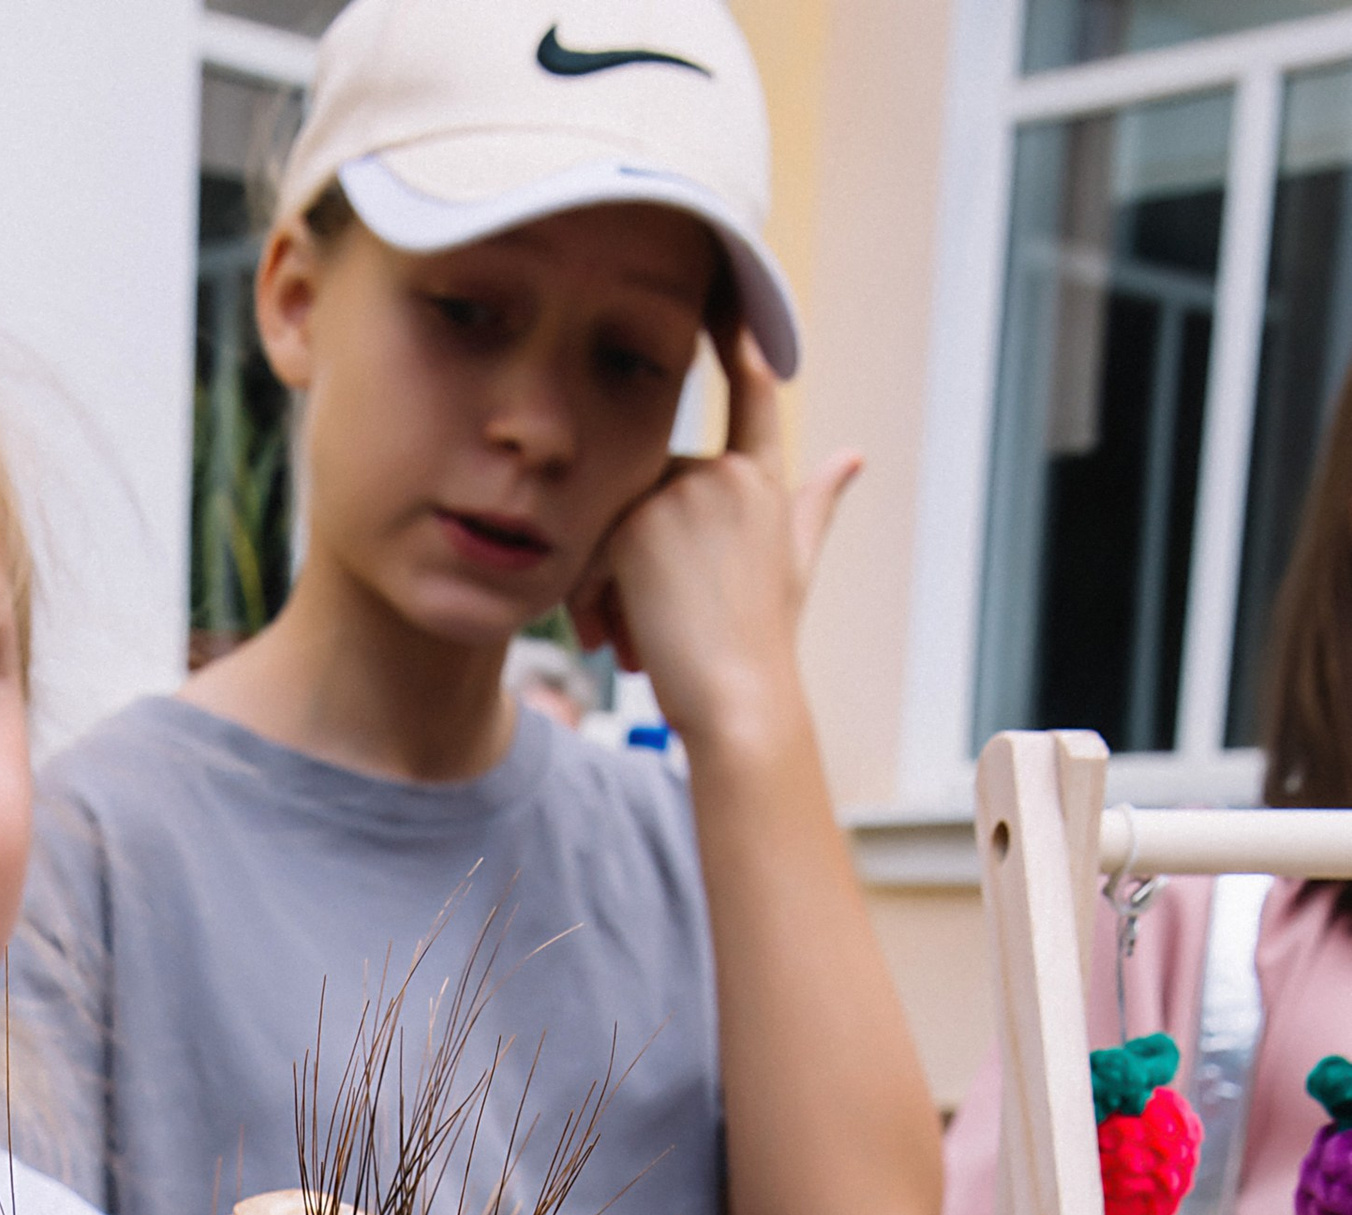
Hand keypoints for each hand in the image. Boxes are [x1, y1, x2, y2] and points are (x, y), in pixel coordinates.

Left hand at [568, 333, 858, 755]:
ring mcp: (682, 494)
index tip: (725, 283)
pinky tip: (613, 638)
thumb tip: (856, 456)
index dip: (739, 335)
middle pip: (643, 493)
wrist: (741, 703)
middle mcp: (726, 475)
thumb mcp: (793, 564)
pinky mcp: (638, 524)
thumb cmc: (763, 645)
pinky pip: (587, 551)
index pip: (752, 391)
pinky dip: (587, 600)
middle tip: (636, 636)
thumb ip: (816, 502)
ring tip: (630, 645)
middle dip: (625, 566)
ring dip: (603, 591)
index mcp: (761, 482)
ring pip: (611, 525)